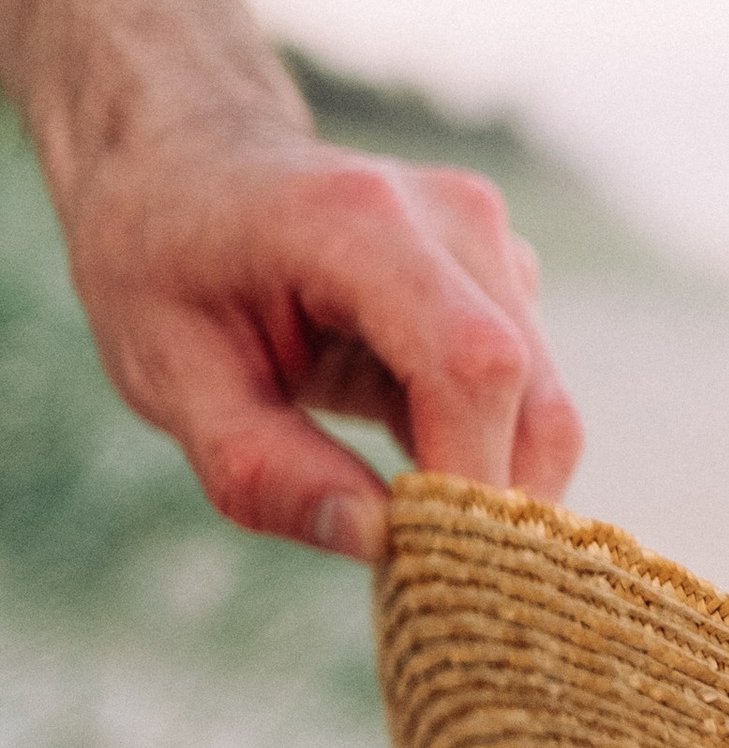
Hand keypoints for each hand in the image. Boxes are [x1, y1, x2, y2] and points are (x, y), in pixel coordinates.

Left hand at [64, 117, 584, 561]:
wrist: (190, 162)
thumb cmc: (163, 266)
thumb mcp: (167, 379)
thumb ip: (263, 469)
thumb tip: (379, 542)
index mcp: (357, 223)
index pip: (471, 365)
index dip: (470, 482)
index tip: (425, 573)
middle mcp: (454, 217)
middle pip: (533, 396)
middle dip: (494, 510)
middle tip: (421, 585)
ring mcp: (493, 241)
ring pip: (546, 405)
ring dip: (492, 487)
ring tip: (403, 525)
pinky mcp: (507, 276)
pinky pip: (531, 393)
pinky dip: (489, 455)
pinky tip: (414, 469)